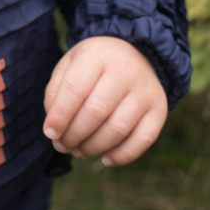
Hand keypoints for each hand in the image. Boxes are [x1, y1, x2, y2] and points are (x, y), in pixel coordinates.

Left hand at [42, 36, 166, 167]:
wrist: (135, 51)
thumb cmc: (93, 64)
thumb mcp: (70, 64)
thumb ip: (56, 92)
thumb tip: (54, 128)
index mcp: (97, 55)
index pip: (75, 89)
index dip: (60, 116)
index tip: (49, 133)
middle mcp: (125, 71)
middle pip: (96, 112)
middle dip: (74, 135)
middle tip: (61, 145)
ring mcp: (145, 90)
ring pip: (118, 129)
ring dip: (93, 148)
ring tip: (78, 151)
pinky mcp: (159, 108)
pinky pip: (143, 140)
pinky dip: (122, 156)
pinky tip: (104, 159)